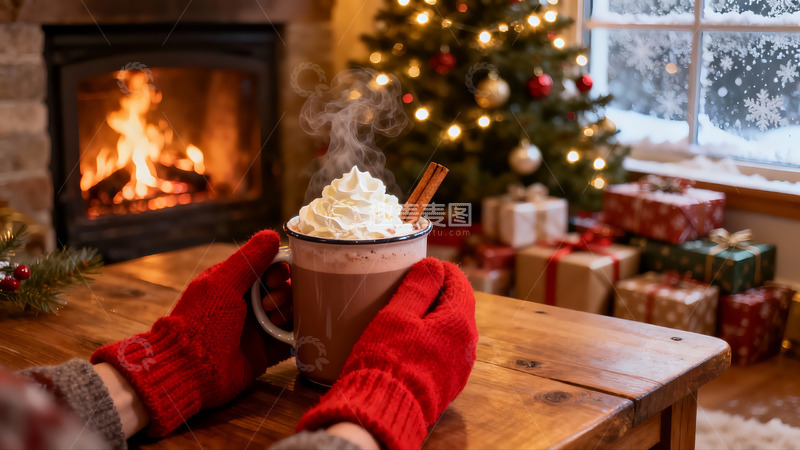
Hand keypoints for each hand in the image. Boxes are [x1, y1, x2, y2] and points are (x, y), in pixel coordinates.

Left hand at [91, 230, 291, 435]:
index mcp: (234, 283)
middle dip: (284, 292)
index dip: (278, 269)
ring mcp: (259, 328)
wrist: (190, 369)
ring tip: (274, 322)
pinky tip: (296, 333)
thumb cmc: (202, 320)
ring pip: (291, 311)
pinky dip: (298, 334)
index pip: (269, 267)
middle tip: (269, 306)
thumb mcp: (223, 283)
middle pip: (284, 288)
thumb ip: (249, 259)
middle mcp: (248, 304)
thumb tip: (272, 234)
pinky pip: (292, 339)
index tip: (274, 279)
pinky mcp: (266, 352)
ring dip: (290, 312)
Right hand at [297, 258, 477, 448]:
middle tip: (409, 287)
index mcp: (460, 323)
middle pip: (457, 307)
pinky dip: (430, 340)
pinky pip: (444, 352)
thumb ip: (418, 287)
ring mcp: (460, 368)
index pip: (459, 283)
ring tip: (405, 314)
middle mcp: (468, 346)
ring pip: (450, 331)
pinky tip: (408, 342)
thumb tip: (433, 265)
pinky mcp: (447, 384)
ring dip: (432, 319)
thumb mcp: (398, 315)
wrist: (385, 411)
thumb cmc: (388, 359)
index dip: (441, 270)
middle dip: (436, 294)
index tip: (423, 265)